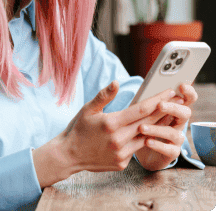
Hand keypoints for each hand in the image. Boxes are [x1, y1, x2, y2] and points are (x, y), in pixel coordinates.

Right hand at [58, 81, 178, 174]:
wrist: (69, 155)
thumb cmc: (78, 129)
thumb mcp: (88, 109)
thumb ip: (104, 96)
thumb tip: (116, 82)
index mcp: (111, 123)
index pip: (141, 110)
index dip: (157, 100)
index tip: (169, 92)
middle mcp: (119, 140)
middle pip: (148, 122)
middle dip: (164, 110)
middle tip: (177, 101)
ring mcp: (121, 154)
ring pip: (146, 137)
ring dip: (159, 126)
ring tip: (169, 114)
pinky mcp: (122, 163)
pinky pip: (137, 149)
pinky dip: (144, 139)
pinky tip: (151, 131)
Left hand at [135, 83, 197, 170]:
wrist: (138, 147)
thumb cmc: (142, 122)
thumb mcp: (143, 109)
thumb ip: (147, 100)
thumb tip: (145, 90)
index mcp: (174, 108)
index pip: (188, 98)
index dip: (188, 92)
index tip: (181, 86)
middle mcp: (179, 122)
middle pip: (185, 113)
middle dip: (173, 108)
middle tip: (160, 105)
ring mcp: (176, 138)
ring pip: (174, 133)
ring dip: (157, 129)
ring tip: (141, 127)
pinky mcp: (172, 152)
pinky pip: (170, 150)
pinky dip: (158, 145)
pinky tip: (147, 141)